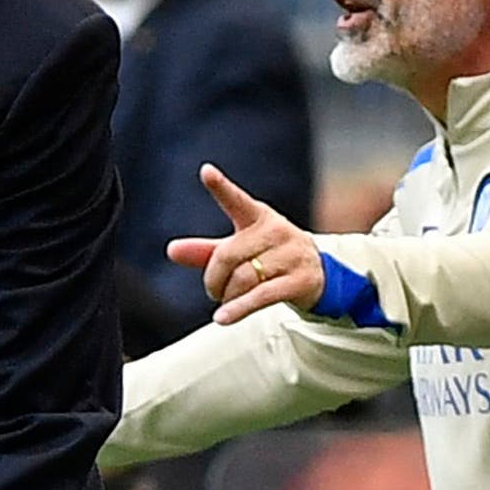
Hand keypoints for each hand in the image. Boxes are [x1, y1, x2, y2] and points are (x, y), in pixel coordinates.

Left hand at [166, 163, 325, 325]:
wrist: (318, 276)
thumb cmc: (270, 257)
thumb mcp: (238, 250)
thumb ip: (206, 251)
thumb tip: (171, 250)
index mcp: (258, 217)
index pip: (237, 201)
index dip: (221, 187)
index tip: (206, 172)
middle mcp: (276, 231)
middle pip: (228, 255)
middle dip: (213, 278)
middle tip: (213, 290)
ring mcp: (291, 255)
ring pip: (243, 278)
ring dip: (227, 296)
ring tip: (226, 302)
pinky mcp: (300, 281)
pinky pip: (261, 296)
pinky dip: (238, 309)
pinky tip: (222, 318)